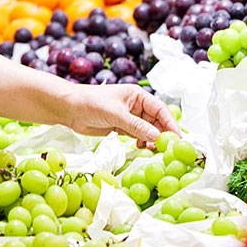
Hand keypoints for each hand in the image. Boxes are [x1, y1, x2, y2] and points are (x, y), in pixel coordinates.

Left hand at [57, 83, 180, 147]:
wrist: (69, 109)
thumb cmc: (90, 103)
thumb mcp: (115, 114)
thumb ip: (136, 126)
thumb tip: (157, 137)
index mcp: (137, 96)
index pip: (160, 109)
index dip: (170, 123)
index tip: (177, 137)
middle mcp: (136, 106)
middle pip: (156, 121)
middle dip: (162, 134)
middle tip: (168, 149)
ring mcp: (129, 117)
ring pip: (148, 130)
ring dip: (152, 140)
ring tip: (154, 151)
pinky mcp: (121, 127)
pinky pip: (137, 136)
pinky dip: (142, 143)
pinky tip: (141, 148)